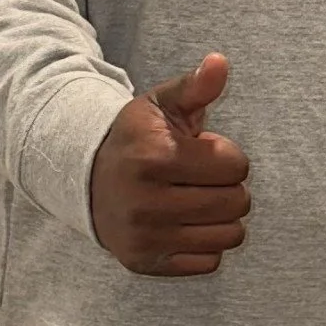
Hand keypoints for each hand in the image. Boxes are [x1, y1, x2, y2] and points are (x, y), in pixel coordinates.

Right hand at [89, 53, 251, 276]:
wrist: (88, 178)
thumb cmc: (138, 137)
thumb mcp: (163, 104)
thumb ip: (196, 86)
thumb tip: (220, 61)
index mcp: (156, 158)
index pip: (236, 166)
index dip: (229, 155)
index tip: (205, 150)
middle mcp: (147, 203)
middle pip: (237, 202)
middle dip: (230, 186)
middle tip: (203, 177)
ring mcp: (145, 238)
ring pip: (230, 235)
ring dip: (224, 216)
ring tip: (198, 198)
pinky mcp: (145, 263)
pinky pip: (209, 262)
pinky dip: (207, 243)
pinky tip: (187, 223)